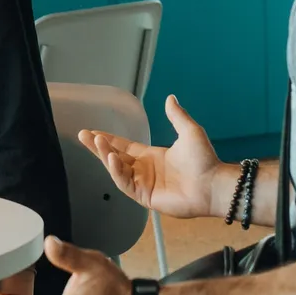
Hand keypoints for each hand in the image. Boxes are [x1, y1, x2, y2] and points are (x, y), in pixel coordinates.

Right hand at [79, 94, 224, 218]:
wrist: (213, 184)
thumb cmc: (204, 160)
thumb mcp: (190, 132)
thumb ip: (177, 116)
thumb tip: (170, 98)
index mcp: (152, 156)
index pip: (124, 147)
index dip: (109, 139)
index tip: (93, 132)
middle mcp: (144, 170)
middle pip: (115, 157)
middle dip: (98, 146)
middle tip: (82, 135)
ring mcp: (143, 184)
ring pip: (116, 170)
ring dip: (105, 156)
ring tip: (96, 141)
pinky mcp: (145, 196)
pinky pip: (125, 184)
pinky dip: (116, 172)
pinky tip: (111, 159)